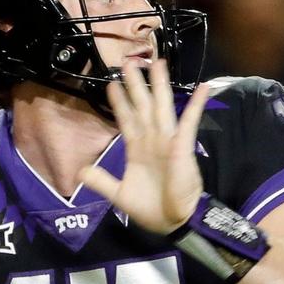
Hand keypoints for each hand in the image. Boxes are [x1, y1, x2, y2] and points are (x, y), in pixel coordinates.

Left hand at [79, 59, 209, 234]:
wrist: (170, 223)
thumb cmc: (149, 208)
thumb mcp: (118, 194)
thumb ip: (101, 180)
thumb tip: (80, 171)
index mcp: (137, 148)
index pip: (126, 118)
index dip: (119, 101)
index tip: (111, 83)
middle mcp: (152, 140)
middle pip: (142, 105)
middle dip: (136, 84)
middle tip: (129, 61)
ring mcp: (168, 141)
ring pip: (162, 106)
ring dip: (159, 85)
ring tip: (157, 62)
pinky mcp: (182, 146)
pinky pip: (190, 122)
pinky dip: (197, 105)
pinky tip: (204, 87)